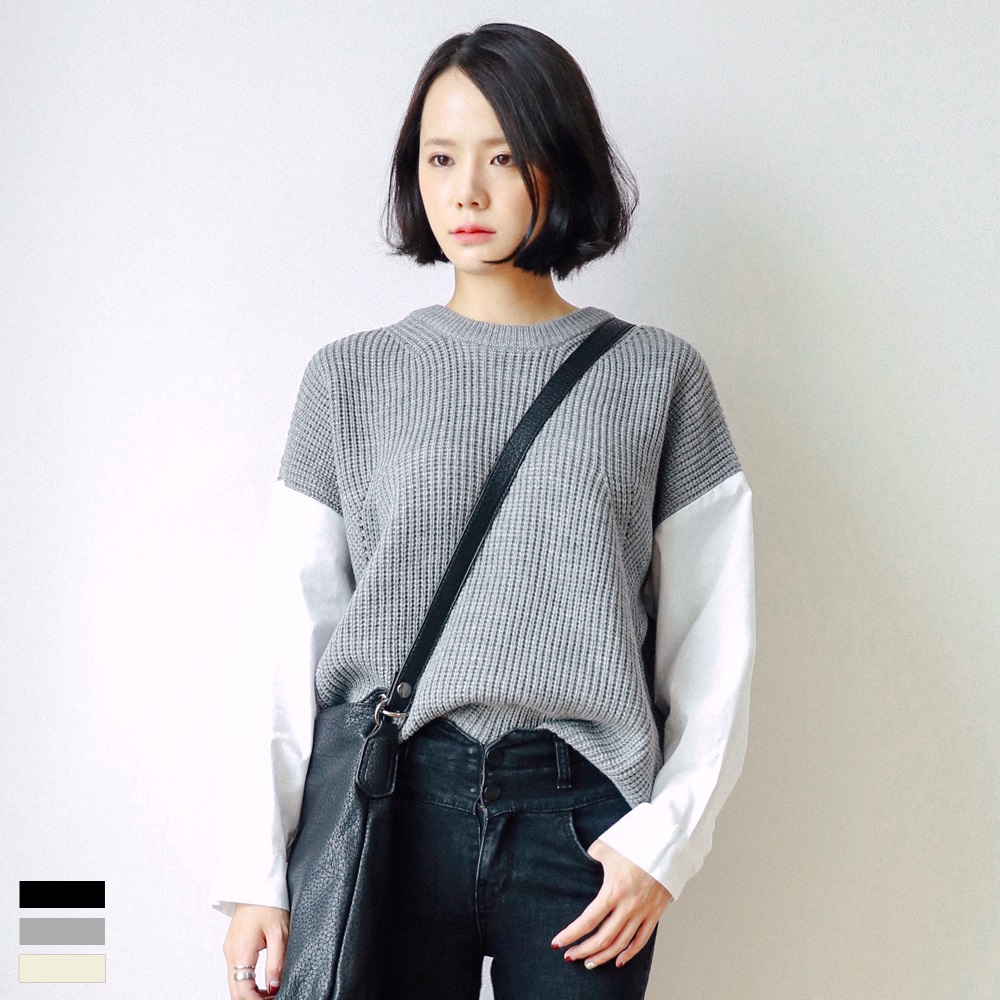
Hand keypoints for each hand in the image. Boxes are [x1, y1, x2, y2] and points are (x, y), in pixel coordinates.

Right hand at [222, 903, 288, 998]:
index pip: (242, 991)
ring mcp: (230, 949)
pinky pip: (237, 972)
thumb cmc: (268, 901)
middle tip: (274, 999)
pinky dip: (248, 983)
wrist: (256, 881)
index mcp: (240, 951)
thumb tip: (274, 987)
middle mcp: (231, 953)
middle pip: (236, 990)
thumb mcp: (279, 933)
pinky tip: (262, 984)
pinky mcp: (234, 945)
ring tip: (271, 995)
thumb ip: (276, 962)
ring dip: (250, 993)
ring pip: (236, 983)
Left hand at [551, 840, 671, 968]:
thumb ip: (591, 854)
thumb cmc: (636, 844)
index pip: (588, 920)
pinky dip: (629, 954)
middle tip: (570, 956)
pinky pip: (641, 940)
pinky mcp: (655, 914)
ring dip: (603, 957)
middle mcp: (628, 906)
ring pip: (620, 944)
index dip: (571, 934)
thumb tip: (582, 858)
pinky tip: (618, 961)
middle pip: (602, 938)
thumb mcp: (607, 847)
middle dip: (583, 950)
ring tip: (589, 963)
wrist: (668, 847)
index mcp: (613, 890)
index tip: (557, 943)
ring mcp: (642, 912)